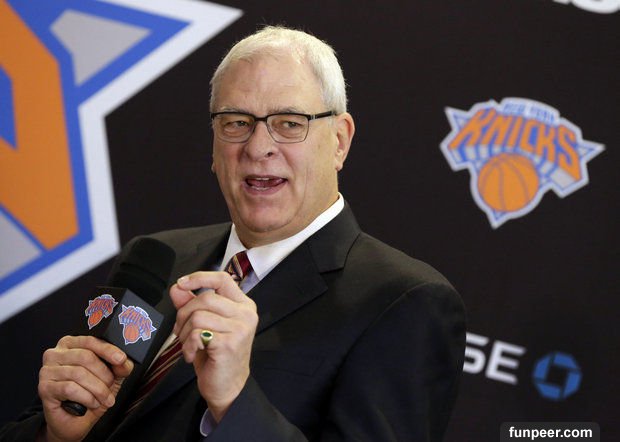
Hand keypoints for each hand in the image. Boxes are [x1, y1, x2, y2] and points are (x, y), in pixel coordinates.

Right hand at [37, 336, 133, 441]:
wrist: (73, 421)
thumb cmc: (89, 394)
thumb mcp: (110, 377)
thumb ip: (119, 366)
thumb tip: (124, 361)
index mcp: (71, 344)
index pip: (90, 340)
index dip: (107, 350)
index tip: (121, 359)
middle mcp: (55, 353)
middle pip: (86, 357)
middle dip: (104, 375)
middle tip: (111, 387)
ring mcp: (47, 370)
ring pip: (78, 374)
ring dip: (97, 389)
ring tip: (104, 399)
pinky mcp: (44, 387)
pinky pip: (69, 388)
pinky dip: (86, 397)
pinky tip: (91, 403)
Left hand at [170, 271, 257, 421]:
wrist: (227, 386)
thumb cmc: (217, 355)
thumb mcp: (203, 325)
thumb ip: (191, 304)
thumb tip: (177, 287)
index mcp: (243, 305)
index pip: (222, 279)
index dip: (199, 278)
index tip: (182, 283)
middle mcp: (245, 314)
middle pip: (205, 298)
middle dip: (184, 314)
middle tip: (180, 331)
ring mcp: (240, 329)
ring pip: (198, 316)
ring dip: (185, 333)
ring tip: (189, 345)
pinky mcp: (229, 344)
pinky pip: (197, 334)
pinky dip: (187, 345)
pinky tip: (191, 354)